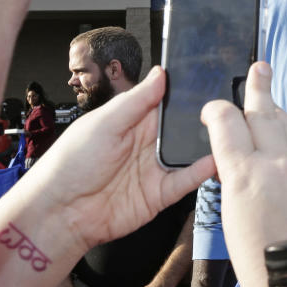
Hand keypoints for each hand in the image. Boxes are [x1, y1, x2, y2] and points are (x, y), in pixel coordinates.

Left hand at [28, 67, 214, 249]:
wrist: (60, 213)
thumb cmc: (70, 164)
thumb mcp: (103, 123)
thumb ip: (136, 100)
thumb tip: (160, 73)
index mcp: (131, 120)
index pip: (165, 102)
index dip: (185, 93)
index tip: (208, 82)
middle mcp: (146, 143)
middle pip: (183, 127)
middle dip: (202, 119)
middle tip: (224, 109)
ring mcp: (154, 168)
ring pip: (189, 152)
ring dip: (206, 144)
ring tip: (226, 132)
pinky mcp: (160, 194)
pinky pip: (186, 180)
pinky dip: (201, 171)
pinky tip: (213, 159)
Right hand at [201, 63, 286, 286]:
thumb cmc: (261, 264)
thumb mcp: (231, 218)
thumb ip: (235, 179)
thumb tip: (239, 161)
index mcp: (244, 174)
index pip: (226, 122)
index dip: (216, 109)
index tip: (213, 108)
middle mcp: (277, 162)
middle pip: (264, 112)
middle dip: (257, 87)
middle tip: (258, 68)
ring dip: (278, 111)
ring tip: (272, 99)